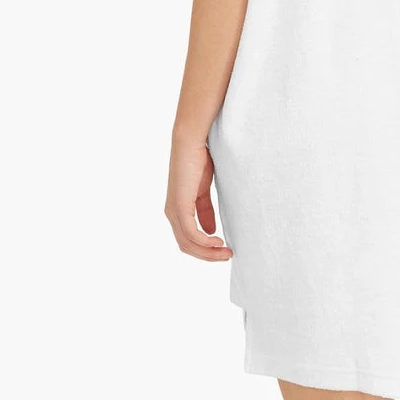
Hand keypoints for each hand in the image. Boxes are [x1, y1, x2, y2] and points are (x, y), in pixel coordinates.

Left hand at [165, 139, 233, 261]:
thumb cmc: (197, 160)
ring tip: (226, 252)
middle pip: (187, 246)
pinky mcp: (180, 207)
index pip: (187, 240)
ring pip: (189, 244)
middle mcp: (171, 214)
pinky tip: (218, 241)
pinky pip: (192, 234)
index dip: (205, 249)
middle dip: (208, 255)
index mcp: (176, 210)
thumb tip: (211, 231)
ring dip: (209, 252)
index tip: (224, 250)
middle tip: (227, 256)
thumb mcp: (204, 190)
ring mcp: (174, 212)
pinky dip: (205, 242)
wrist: (191, 142)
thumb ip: (205, 211)